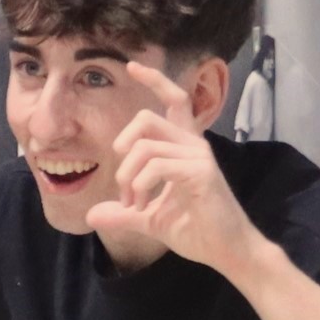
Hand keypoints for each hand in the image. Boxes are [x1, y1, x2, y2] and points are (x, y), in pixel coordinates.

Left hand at [102, 61, 248, 269]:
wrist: (227, 252)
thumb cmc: (196, 230)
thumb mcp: (151, 219)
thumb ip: (123, 213)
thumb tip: (92, 216)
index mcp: (184, 147)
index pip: (174, 100)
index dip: (154, 80)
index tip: (132, 67)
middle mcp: (194, 144)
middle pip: (146, 119)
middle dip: (122, 146)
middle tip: (122, 184)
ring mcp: (199, 156)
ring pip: (145, 146)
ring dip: (128, 177)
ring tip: (132, 203)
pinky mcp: (201, 173)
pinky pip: (156, 166)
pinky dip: (140, 186)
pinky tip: (142, 206)